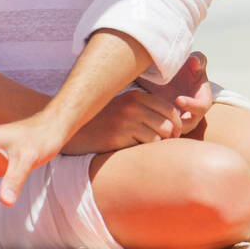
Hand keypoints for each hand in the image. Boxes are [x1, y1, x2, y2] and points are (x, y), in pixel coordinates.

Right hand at [60, 88, 185, 153]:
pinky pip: (146, 146)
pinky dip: (144, 151)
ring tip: (145, 148)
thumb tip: (175, 124)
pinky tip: (132, 150)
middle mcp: (133, 105)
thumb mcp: (124, 109)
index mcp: (136, 97)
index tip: (173, 136)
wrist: (72, 131)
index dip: (177, 125)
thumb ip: (146, 111)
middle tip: (162, 146)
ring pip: (160, 136)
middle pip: (169, 124)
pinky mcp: (118, 136)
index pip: (170, 109)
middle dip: (170, 138)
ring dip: (157, 146)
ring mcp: (125, 120)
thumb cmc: (102, 123)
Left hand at [146, 51, 212, 134]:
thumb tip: (194, 61)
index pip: (202, 107)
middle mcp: (193, 113)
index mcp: (202, 99)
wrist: (171, 76)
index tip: (178, 99)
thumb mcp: (193, 61)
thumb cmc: (186, 68)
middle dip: (177, 122)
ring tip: (150, 119)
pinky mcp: (168, 123)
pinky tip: (144, 121)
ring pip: (174, 130)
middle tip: (163, 115)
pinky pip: (163, 131)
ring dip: (164, 127)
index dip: (192, 105)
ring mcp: (180, 120)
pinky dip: (155, 128)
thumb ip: (198, 59)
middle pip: (188, 125)